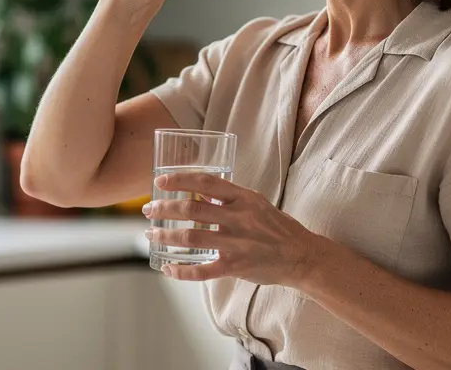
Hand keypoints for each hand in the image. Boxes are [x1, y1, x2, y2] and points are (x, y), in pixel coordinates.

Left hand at [142, 172, 323, 285]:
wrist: (302, 256)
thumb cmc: (277, 227)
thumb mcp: (256, 202)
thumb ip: (229, 197)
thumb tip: (199, 189)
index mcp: (243, 198)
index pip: (205, 182)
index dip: (179, 179)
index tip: (159, 181)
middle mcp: (238, 217)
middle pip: (191, 208)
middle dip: (164, 208)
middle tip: (148, 209)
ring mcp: (236, 243)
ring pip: (191, 236)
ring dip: (166, 235)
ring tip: (151, 234)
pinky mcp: (236, 266)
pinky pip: (203, 270)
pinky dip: (182, 271)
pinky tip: (168, 268)